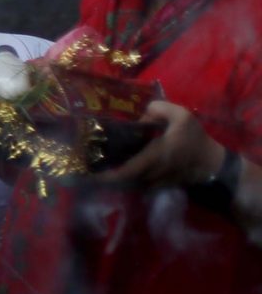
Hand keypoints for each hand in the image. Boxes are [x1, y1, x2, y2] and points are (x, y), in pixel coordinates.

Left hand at [97, 99, 228, 188]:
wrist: (213, 165)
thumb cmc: (196, 141)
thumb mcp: (182, 116)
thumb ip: (158, 108)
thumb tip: (139, 114)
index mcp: (151, 159)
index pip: (123, 173)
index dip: (102, 176)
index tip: (84, 171)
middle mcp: (148, 175)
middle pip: (117, 181)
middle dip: (98, 174)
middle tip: (81, 161)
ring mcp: (151, 183)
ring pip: (123, 183)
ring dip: (108, 176)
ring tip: (90, 162)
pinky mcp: (154, 185)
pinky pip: (132, 183)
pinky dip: (120, 177)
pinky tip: (110, 164)